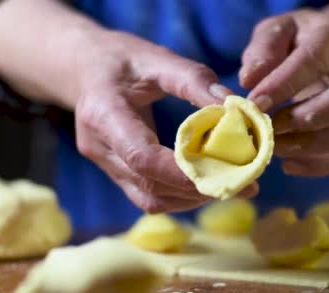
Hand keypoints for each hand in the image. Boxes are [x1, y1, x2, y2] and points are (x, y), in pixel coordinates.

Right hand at [75, 32, 257, 212]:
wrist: (84, 68)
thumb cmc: (122, 59)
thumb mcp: (157, 58)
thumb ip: (194, 80)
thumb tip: (234, 107)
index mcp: (103, 113)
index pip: (142, 157)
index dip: (184, 173)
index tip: (228, 173)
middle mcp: (99, 146)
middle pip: (150, 185)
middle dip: (199, 190)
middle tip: (245, 184)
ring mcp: (104, 164)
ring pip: (150, 199)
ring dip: (192, 198)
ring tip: (231, 185)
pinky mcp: (114, 173)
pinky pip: (148, 195)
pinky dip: (180, 196)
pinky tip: (206, 183)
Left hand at [240, 9, 328, 176]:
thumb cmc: (299, 42)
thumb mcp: (278, 31)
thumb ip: (264, 49)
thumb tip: (250, 79)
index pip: (317, 58)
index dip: (285, 83)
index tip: (255, 102)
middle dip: (308, 117)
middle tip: (269, 126)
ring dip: (313, 145)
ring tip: (274, 147)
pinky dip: (319, 166)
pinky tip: (288, 163)